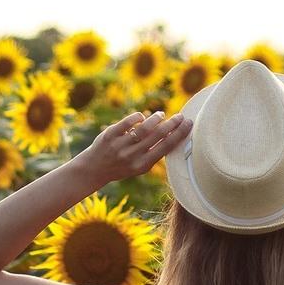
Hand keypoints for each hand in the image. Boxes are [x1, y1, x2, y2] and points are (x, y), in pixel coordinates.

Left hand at [75, 109, 190, 184]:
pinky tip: (143, 117)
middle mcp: (132, 156)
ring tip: (161, 115)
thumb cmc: (122, 166)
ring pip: (144, 128)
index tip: (189, 124)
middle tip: (181, 116)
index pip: (165, 147)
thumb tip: (173, 134)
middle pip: (157, 135)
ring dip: (156, 119)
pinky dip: (138, 117)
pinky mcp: (110, 135)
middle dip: (172, 124)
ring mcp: (120, 145)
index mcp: (142, 165)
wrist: (94, 169)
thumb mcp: (139, 166)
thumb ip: (154, 153)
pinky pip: (128, 122)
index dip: (179, 134)